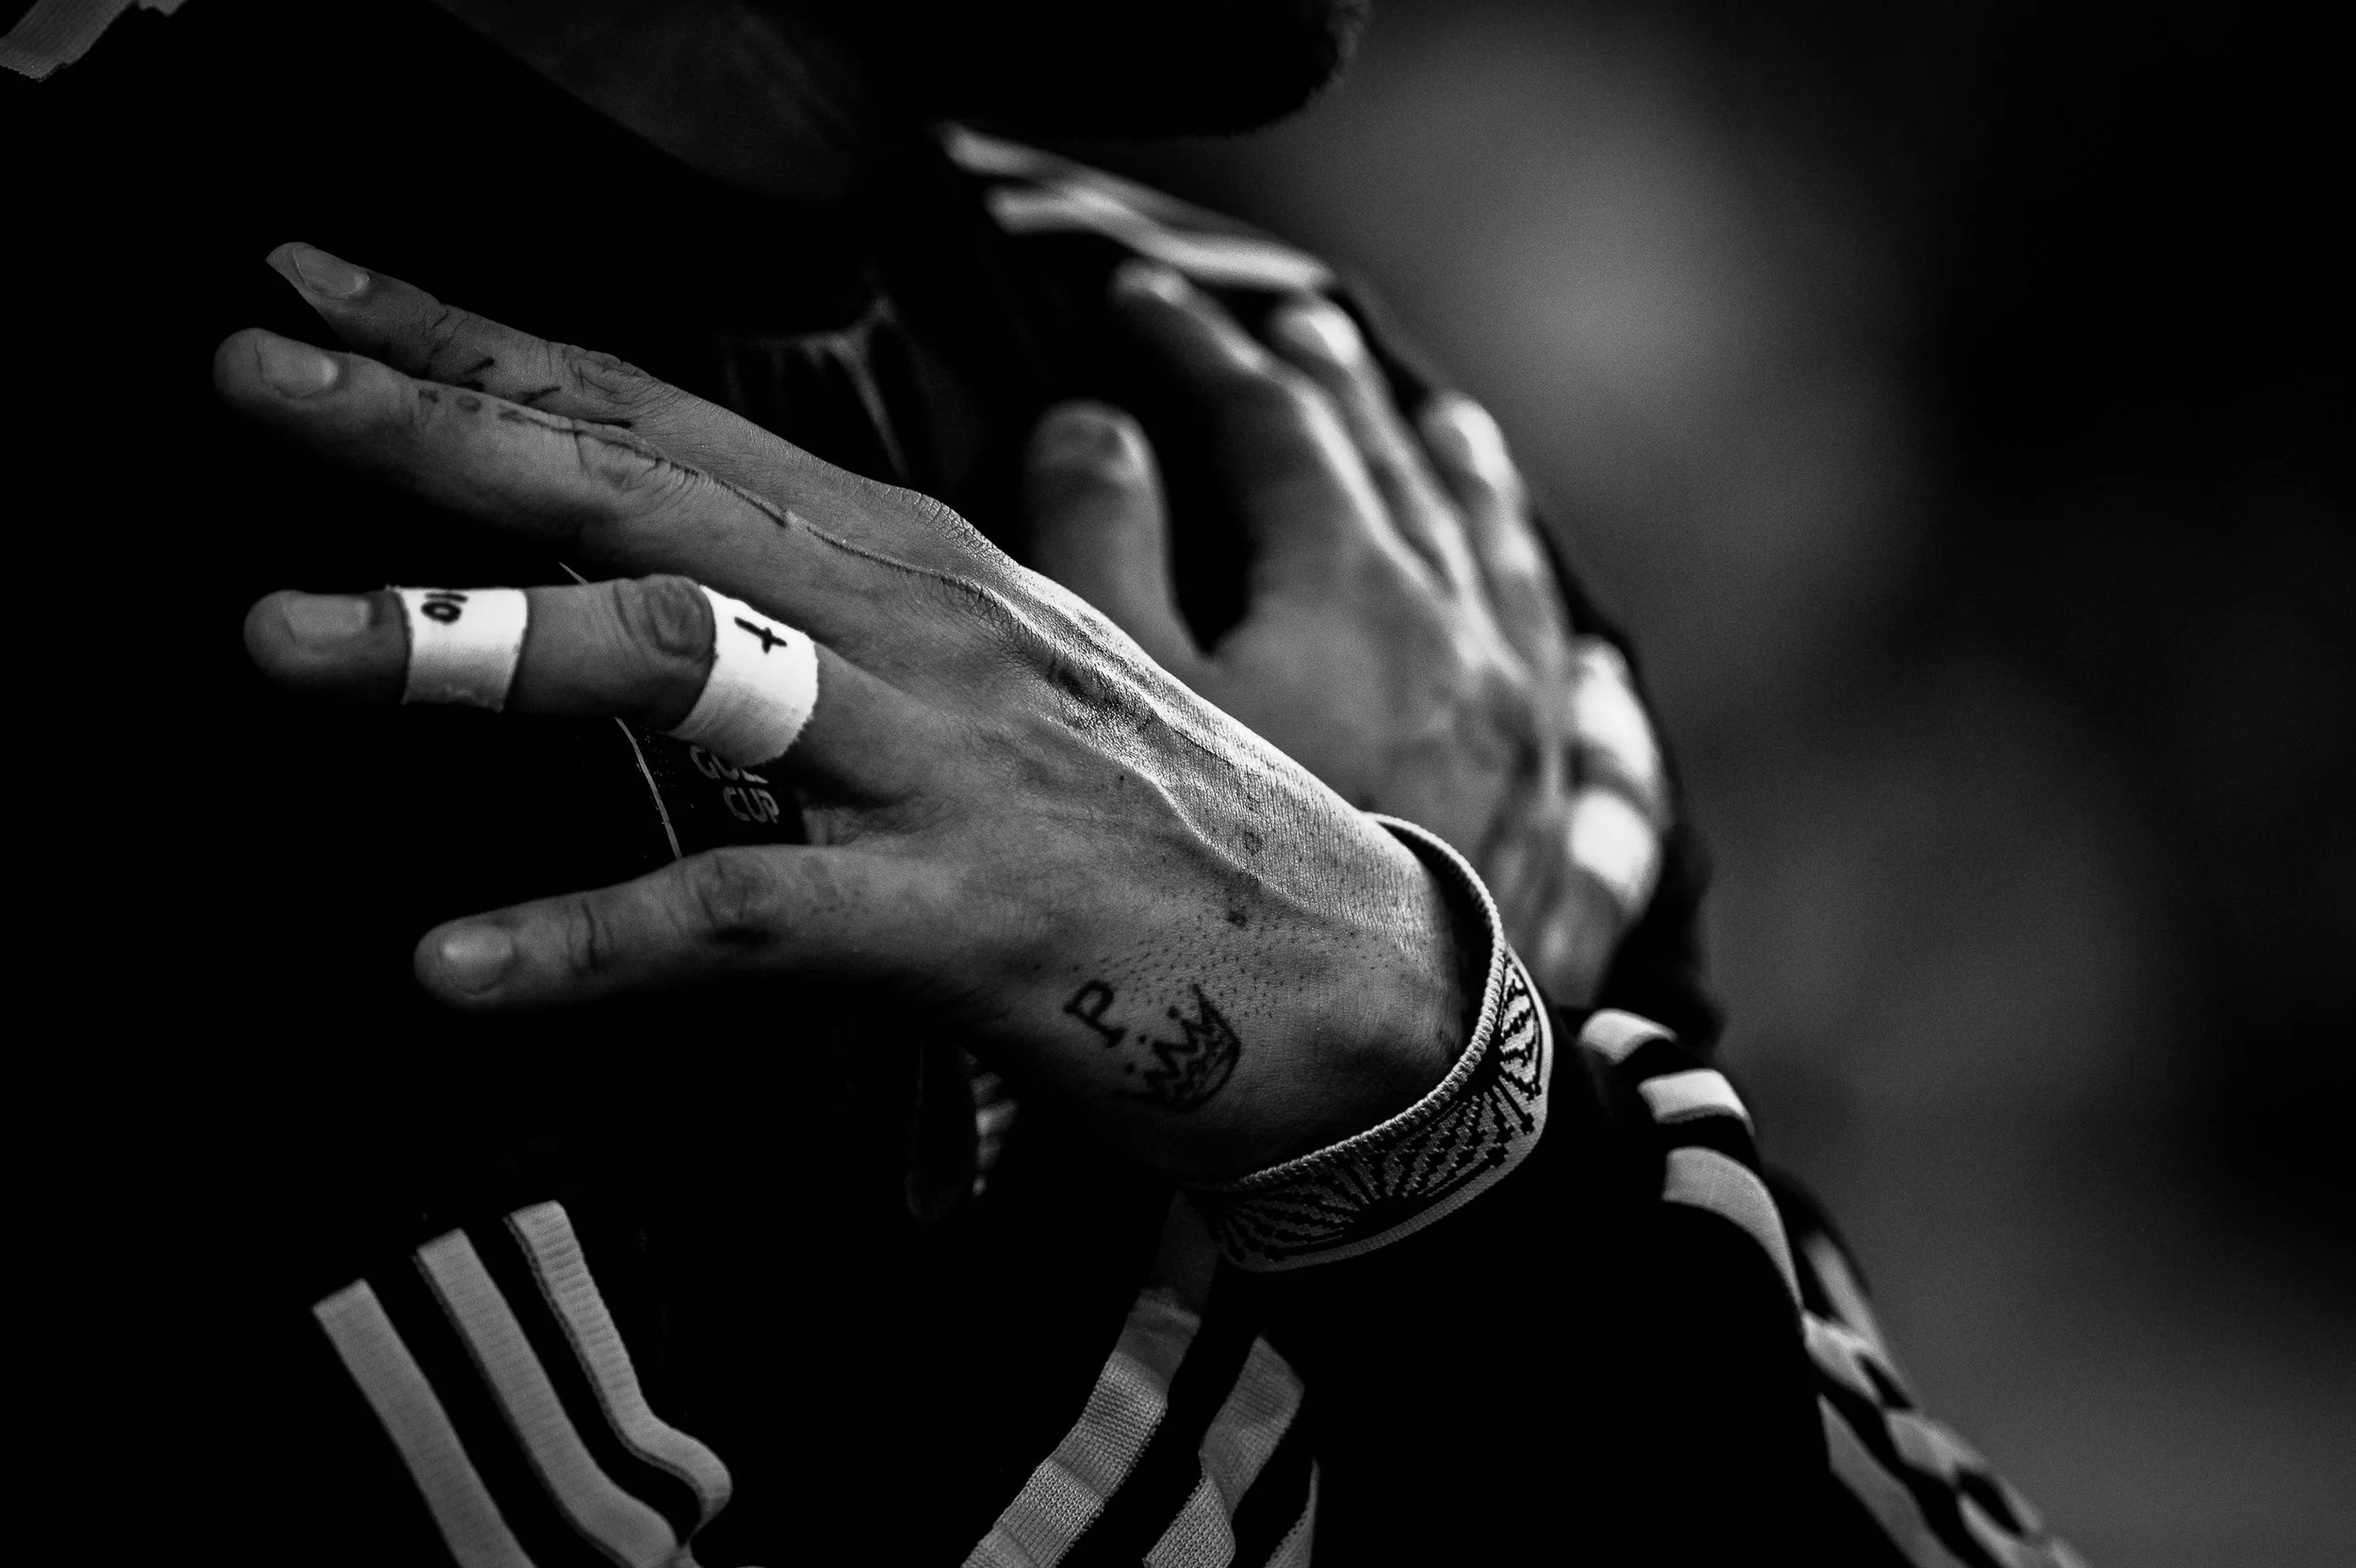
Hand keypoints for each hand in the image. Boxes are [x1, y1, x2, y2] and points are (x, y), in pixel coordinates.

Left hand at [225, 244, 1471, 1182]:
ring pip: (686, 663)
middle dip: (438, 423)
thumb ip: (871, 598)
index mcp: (917, 558)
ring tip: (276, 636)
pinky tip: (456, 963)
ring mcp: (949, 760)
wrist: (1356, 981)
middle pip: (652, 490)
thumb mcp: (1016, 671)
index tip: (326, 295)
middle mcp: (922, 621)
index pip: (672, 418)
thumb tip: (752, 546)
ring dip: (471, 644)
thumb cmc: (1166, 826)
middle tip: (248, 369)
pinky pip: (758, 916)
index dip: (491, 346)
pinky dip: (600, 937)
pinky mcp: (973, 917)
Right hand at [1027, 264, 1667, 1003]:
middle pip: (1403, 474)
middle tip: (1289, 332)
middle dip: (1333, 391)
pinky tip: (1604, 675)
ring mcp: (1533, 742)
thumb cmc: (1217, 899)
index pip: (1276, 426)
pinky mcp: (1561, 848)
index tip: (1138, 301)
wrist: (1367, 1089)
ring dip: (1470, 488)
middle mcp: (1470, 643)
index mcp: (1357, 593)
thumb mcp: (1120, 705)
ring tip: (1448, 428)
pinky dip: (1591, 687)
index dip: (1199, 351)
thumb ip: (1097, 545)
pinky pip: (1595, 743)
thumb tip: (1093, 420)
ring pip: (1512, 573)